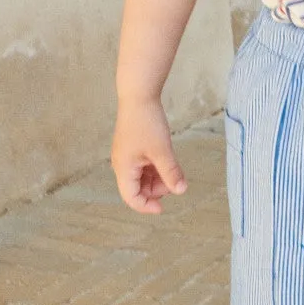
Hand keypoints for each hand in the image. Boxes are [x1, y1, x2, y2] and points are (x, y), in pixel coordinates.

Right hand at [111, 96, 186, 212]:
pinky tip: (168, 162)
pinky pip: (144, 166)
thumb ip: (171, 173)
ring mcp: (127, 156)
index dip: (147, 206)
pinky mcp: (133, 148)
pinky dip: (156, 168)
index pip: (131, 198)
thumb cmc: (146, 122)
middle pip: (138, 189)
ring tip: (173, 170)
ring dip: (158, 179)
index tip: (163, 208)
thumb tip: (181, 191)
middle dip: (156, 190)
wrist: (139, 96)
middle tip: (174, 181)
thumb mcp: (162, 150)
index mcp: (124, 169)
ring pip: (142, 178)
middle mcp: (122, 165)